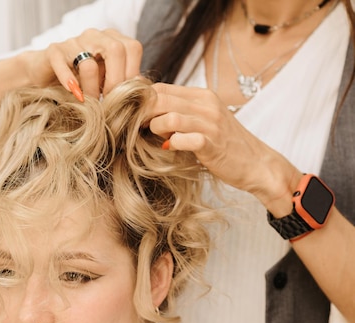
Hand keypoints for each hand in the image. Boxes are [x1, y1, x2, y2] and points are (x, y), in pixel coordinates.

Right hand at [24, 28, 142, 100]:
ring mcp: (73, 42)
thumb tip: (143, 92)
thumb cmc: (81, 81)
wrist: (45, 75)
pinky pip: (62, 65)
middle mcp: (94, 35)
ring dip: (91, 89)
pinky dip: (69, 82)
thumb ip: (123, 82)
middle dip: (115, 81)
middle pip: (115, 50)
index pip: (132, 48)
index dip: (132, 74)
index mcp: (112, 38)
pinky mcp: (53, 52)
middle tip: (110, 102)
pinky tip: (75, 95)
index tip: (126, 96)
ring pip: (88, 63)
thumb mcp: (106, 81)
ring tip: (90, 104)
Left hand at [149, 83, 300, 214]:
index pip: (160, 88)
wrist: (257, 164)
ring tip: (159, 138)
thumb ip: (180, 111)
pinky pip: (183, 139)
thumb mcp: (203, 120)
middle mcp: (206, 105)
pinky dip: (171, 144)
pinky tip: (171, 149)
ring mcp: (210, 124)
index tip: (135, 116)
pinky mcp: (212, 144)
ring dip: (156, 129)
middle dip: (142, 115)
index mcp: (201, 96)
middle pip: (160, 99)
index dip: (141, 102)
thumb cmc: (224, 144)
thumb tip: (145, 111)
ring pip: (169, 117)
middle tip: (138, 128)